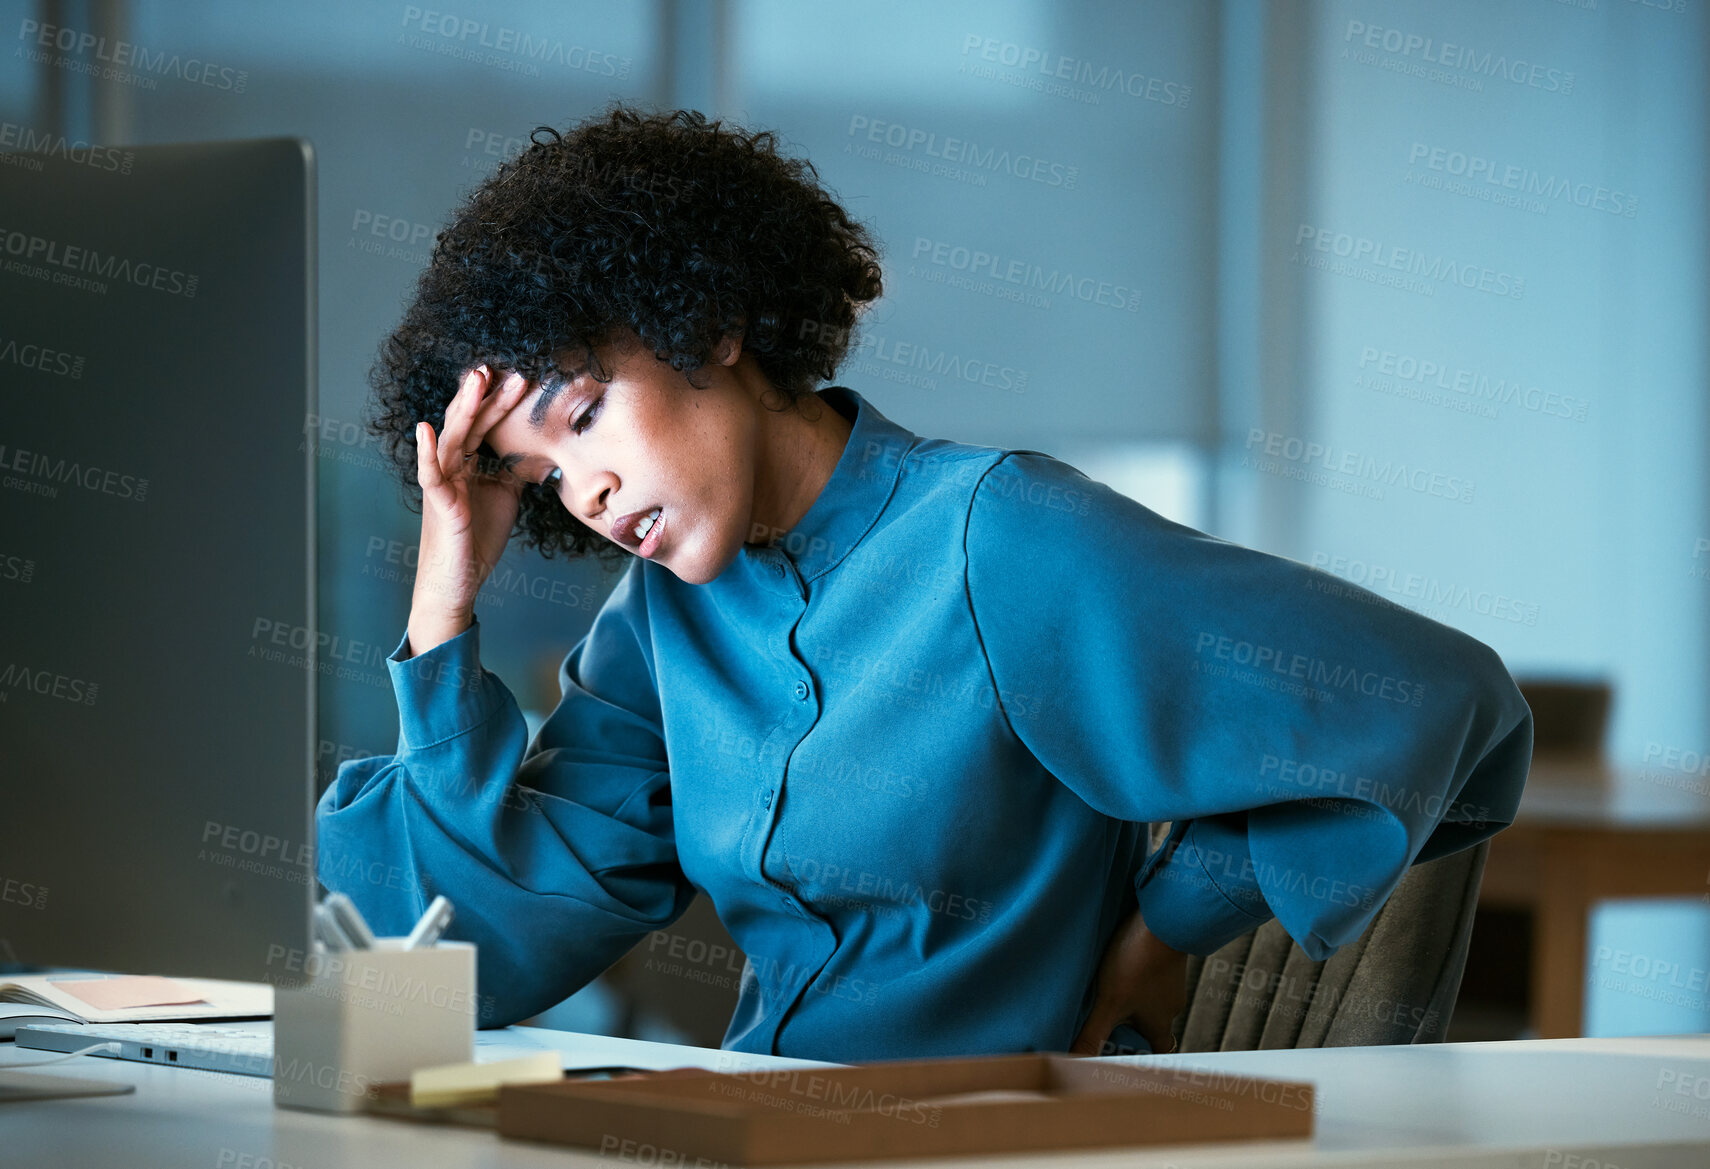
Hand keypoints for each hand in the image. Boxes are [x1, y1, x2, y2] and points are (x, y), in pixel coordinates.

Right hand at [408, 365, 532, 649]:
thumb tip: (535, 447)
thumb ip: (512, 469)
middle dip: (485, 396)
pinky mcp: (439, 505)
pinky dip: (425, 453)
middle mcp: (451, 468)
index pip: (484, 425)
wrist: (459, 581)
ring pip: (452, 439)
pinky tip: (425, 429)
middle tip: (502, 366)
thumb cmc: (476, 538)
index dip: (501, 402)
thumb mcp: (504, 496)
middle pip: (469, 423)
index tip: (522, 377)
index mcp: (467, 464)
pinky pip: (430, 476)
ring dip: (464, 409)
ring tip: (476, 380)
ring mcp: (443, 484)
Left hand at [1071, 908, 1187, 1056]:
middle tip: (1106, 1020)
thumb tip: (1076, 1060)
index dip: (1140, 1055)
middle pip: (1150, 1025)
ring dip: (1131, 998)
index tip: (1121, 1052)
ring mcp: (1171, 981)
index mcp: (1161, 1024)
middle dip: (1129, 1025)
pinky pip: (1150, 976)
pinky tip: (1120, 965)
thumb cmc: (1138, 963)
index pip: (1156, 1052)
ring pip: (1149, 999)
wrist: (1163, 920)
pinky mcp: (1166, 959)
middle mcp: (1170, 1006)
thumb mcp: (1110, 1002)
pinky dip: (1137, 976)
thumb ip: (1094, 1033)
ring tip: (1107, 991)